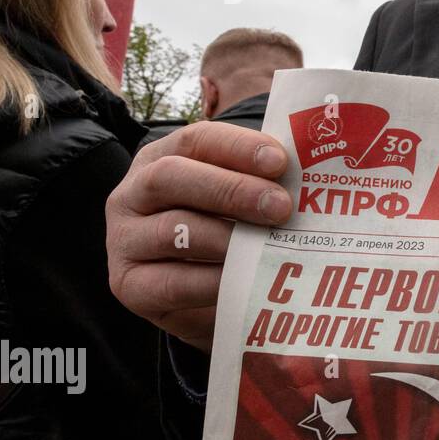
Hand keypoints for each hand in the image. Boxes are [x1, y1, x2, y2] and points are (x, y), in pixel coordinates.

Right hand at [106, 121, 292, 350]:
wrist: (206, 299)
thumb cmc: (229, 233)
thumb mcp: (240, 199)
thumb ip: (263, 179)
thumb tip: (314, 170)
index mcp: (160, 158)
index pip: (194, 140)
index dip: (237, 147)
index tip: (280, 162)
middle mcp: (132, 195)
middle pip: (172, 177)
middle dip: (231, 189)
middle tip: (280, 206)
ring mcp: (124, 241)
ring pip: (172, 230)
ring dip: (226, 236)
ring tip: (267, 244)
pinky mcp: (130, 287)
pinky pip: (171, 282)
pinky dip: (212, 281)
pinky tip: (244, 279)